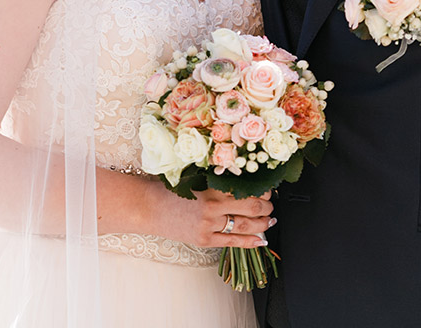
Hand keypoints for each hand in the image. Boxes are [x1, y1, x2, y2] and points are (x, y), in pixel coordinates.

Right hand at [152, 187, 273, 248]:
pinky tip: (261, 240)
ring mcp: (209, 225)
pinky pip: (233, 242)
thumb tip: (251, 184)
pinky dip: (251, 242)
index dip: (264, 189)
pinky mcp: (204, 240)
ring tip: (270, 220)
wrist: (150, 207)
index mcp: (213, 186)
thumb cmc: (174, 189)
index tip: (268, 189)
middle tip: (270, 204)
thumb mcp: (200, 178)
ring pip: (246, 225)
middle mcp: (213, 206)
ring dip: (263, 223)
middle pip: (253, 207)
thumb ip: (223, 182)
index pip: (249, 188)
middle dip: (267, 206)